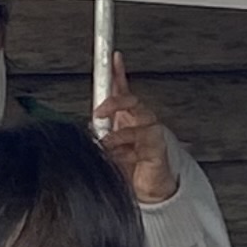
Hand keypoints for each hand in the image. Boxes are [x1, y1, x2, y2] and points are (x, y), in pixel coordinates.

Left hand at [97, 61, 179, 205]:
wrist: (148, 190)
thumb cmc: (130, 167)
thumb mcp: (108, 147)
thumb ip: (101, 133)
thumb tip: (89, 125)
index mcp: (128, 117)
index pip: (122, 89)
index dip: (119, 72)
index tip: (115, 57)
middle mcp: (141, 120)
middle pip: (131, 99)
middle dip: (114, 101)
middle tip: (99, 112)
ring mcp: (151, 132)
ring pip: (136, 118)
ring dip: (116, 133)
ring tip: (106, 144)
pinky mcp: (157, 146)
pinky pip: (140, 140)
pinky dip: (124, 148)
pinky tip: (117, 155)